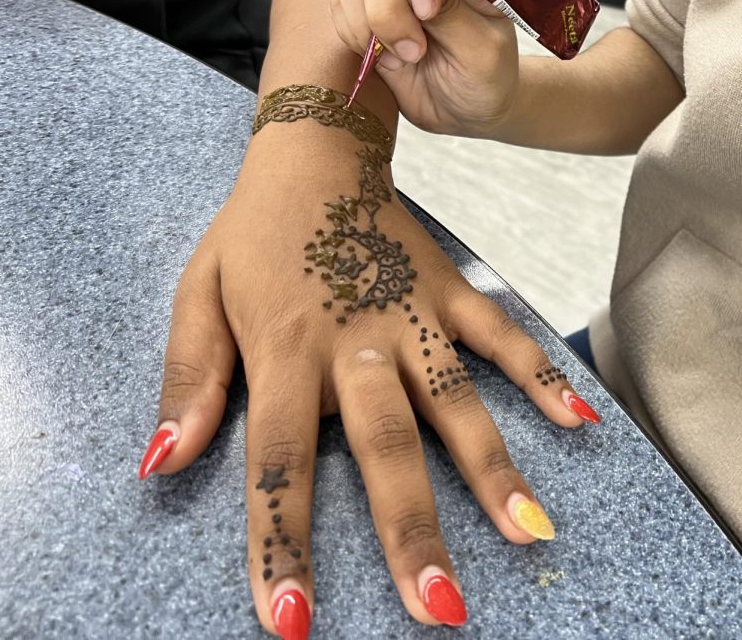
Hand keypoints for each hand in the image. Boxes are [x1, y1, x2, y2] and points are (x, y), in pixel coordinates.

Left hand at [139, 97, 600, 636]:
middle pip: (385, 445)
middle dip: (411, 529)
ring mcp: (412, 316)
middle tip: (439, 606)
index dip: (282, 543)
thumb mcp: (196, 295)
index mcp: (285, 351)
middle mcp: (356, 342)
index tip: (293, 623)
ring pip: (457, 402)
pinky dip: (542, 376)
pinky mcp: (451, 293)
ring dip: (493, 470)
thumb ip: (189, 378)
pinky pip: (502, 337)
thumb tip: (161, 464)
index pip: (277, 462)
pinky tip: (580, 423)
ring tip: (530, 534)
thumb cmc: (252, 235)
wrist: (316, 150)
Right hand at [330, 0, 520, 138]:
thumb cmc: (486, 76)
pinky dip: (354, 34)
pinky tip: (386, 59)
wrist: (465, 109)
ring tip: (403, 57)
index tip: (428, 10)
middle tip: (416, 52)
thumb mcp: (483, 51)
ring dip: (367, 20)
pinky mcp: (361, 6)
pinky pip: (337, 3)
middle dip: (390, 8)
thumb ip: (454, 13)